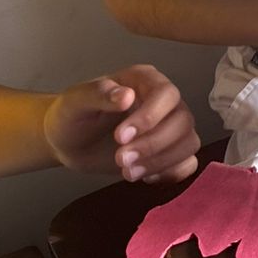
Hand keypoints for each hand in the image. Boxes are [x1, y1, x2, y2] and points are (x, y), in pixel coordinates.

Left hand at [44, 63, 198, 183]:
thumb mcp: (76, 102)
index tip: (120, 137)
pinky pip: (188, 163)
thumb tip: (126, 95)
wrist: (69, 142)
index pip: (166, 94)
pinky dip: (171, 173)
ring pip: (189, 143)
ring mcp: (170, 127)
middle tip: (120, 159)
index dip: (150, 117)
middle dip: (153, 144)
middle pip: (183, 121)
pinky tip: (143, 176)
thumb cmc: (72, 116)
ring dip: (161, 161)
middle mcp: (164, 102)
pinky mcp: (169, 153)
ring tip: (127, 172)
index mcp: (144, 81)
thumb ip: (98, 93)